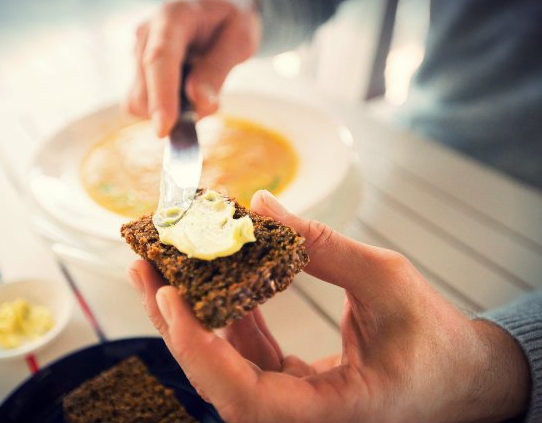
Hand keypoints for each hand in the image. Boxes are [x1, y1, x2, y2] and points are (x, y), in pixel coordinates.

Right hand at [125, 0, 260, 136]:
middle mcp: (147, 34)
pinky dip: (167, 109)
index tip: (164, 129)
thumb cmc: (230, 21)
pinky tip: (186, 92)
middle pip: (143, 91)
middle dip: (175, 112)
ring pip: (141, 103)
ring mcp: (138, 54)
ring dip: (173, 112)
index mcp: (172, 18)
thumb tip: (198, 101)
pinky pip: (145, 105)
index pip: (159, 60)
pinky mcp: (137, 72)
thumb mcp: (240, 39)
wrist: (218, 12)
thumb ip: (218, 70)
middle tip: (213, 102)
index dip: (160, 97)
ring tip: (201, 90)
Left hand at [128, 190, 530, 422]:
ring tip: (164, 268)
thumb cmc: (435, 339)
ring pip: (224, 366)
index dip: (200, 351)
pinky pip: (247, 355)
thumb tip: (261, 207)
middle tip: (147, 269)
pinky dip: (229, 317)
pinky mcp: (293, 384)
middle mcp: (300, 415)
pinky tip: (217, 282)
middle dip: (176, 325)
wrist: (462, 375)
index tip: (170, 298)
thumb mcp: (386, 283)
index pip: (244, 397)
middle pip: (218, 380)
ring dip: (193, 317)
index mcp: (327, 410)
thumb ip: (322, 247)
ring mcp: (292, 403)